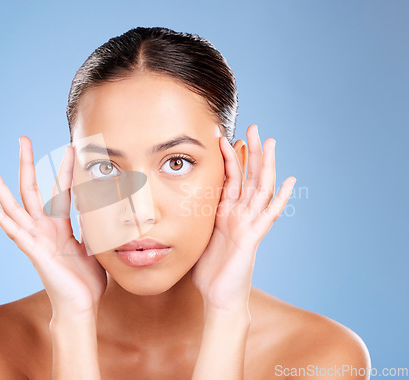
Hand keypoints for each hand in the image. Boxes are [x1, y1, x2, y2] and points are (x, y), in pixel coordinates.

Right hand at [0, 136, 106, 319]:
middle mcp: (44, 229)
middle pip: (32, 190)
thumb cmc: (86, 280)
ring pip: (16, 207)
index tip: (70, 148)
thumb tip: (99, 211)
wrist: (82, 306)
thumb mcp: (94, 247)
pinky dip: (3, 219)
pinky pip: (17, 234)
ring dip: (1, 187)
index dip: (65, 169)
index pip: (61, 189)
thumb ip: (92, 228)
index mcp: (60, 226)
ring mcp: (37, 240)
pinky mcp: (35, 253)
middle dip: (27, 164)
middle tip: (22, 139)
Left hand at [191, 124, 295, 315]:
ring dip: (266, 166)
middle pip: (249, 176)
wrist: (218, 297)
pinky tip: (290, 181)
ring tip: (270, 142)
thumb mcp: (197, 237)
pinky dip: (281, 198)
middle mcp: (239, 215)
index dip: (229, 158)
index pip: (230, 179)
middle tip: (254, 126)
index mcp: (225, 213)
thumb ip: (194, 219)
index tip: (224, 136)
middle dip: (251, 152)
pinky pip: (268, 215)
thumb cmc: (208, 271)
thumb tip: (175, 205)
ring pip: (260, 189)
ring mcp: (248, 225)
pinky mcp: (252, 238)